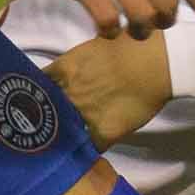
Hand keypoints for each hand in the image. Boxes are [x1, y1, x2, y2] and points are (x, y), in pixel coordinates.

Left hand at [48, 29, 174, 149]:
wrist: (160, 61)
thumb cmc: (132, 44)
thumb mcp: (96, 44)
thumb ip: (79, 60)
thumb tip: (74, 68)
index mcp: (65, 69)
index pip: (36, 86)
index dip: (35, 94)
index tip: (36, 99)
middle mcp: (69, 93)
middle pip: (45, 112)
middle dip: (46, 117)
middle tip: (50, 121)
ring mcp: (85, 114)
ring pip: (64, 133)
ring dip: (66, 136)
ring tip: (66, 140)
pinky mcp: (104, 132)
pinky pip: (89, 148)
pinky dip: (88, 150)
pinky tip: (89, 150)